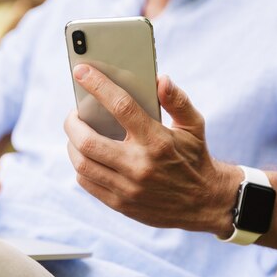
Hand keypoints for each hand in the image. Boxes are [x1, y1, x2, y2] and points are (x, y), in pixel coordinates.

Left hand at [64, 64, 238, 233]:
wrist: (204, 203)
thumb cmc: (195, 157)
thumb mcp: (194, 125)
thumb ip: (177, 100)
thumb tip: (160, 79)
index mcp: (157, 140)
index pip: (121, 106)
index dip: (97, 85)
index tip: (80, 71)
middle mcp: (140, 165)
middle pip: (89, 141)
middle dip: (72, 122)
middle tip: (74, 113)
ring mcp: (128, 188)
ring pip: (82, 163)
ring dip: (72, 144)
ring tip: (77, 133)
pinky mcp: (121, 204)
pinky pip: (87, 182)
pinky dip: (80, 165)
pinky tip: (85, 155)